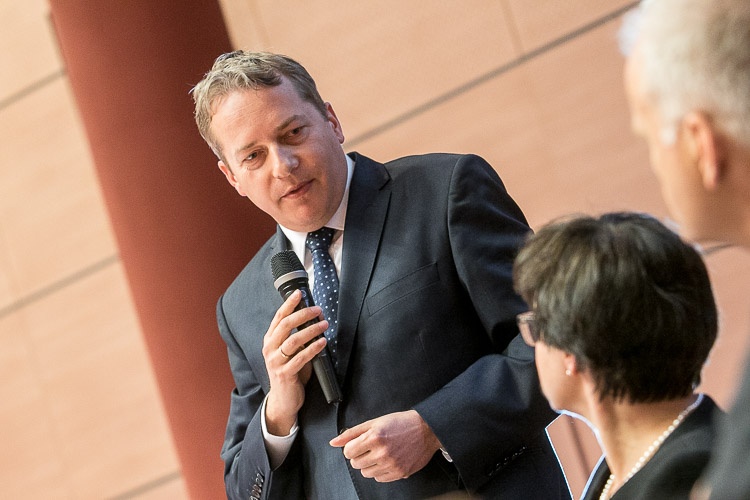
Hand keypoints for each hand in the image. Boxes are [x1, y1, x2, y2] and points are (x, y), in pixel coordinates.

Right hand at [263, 290, 328, 434]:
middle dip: (303, 314)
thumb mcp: (290, 352)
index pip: (278, 318)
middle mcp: (270, 349)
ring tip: (324, 324)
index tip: (299, 293)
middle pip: (285, 326)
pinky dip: (313, 348)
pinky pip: (300, 358)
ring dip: (311, 330)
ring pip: (293, 341)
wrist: (283, 400)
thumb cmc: (290, 372)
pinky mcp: (285, 374)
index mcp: (270, 340)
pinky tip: (322, 342)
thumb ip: (296, 337)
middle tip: (318, 310)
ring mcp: (275, 362)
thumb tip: (313, 318)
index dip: (289, 304)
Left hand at [329, 410, 441, 481]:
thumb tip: (334, 442)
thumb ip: (352, 433)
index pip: (348, 452)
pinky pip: (379, 478)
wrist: (426, 429)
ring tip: (380, 453)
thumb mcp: (374, 422)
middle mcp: (383, 452)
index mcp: (375, 437)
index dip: (352, 447)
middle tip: (371, 447)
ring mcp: (391, 464)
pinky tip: (387, 460)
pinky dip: (380, 471)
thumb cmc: (401, 423)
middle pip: (356, 464)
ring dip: (369, 464)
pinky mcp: (399, 473)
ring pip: (366, 473)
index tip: (359, 444)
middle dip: (360, 456)